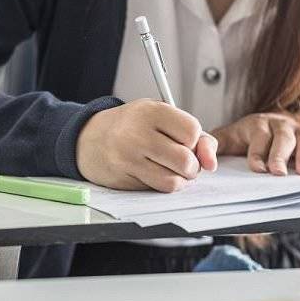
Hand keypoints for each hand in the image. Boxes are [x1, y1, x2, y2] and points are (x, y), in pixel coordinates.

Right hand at [76, 99, 217, 191]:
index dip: (195, 141)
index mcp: (150, 111)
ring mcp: (128, 157)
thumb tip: (211, 161)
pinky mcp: (123, 177)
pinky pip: (157, 189)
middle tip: (182, 161)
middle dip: (191, 166)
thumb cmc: (130, 126)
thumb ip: (194, 135)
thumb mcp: (160, 117)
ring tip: (170, 168)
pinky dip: (163, 185)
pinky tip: (154, 174)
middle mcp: (137, 133)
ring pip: (173, 180)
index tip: (186, 141)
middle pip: (185, 160)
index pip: (192, 131)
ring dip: (179, 179)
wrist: (88, 138)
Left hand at [212, 113, 299, 175]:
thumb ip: (212, 147)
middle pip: (282, 139)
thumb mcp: (225, 139)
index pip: (258, 138)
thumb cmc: (241, 138)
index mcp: (257, 124)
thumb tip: (205, 161)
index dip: (257, 153)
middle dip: (280, 156)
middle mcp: (279, 125)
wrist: (259, 127)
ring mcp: (298, 131)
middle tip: (277, 172)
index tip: (257, 168)